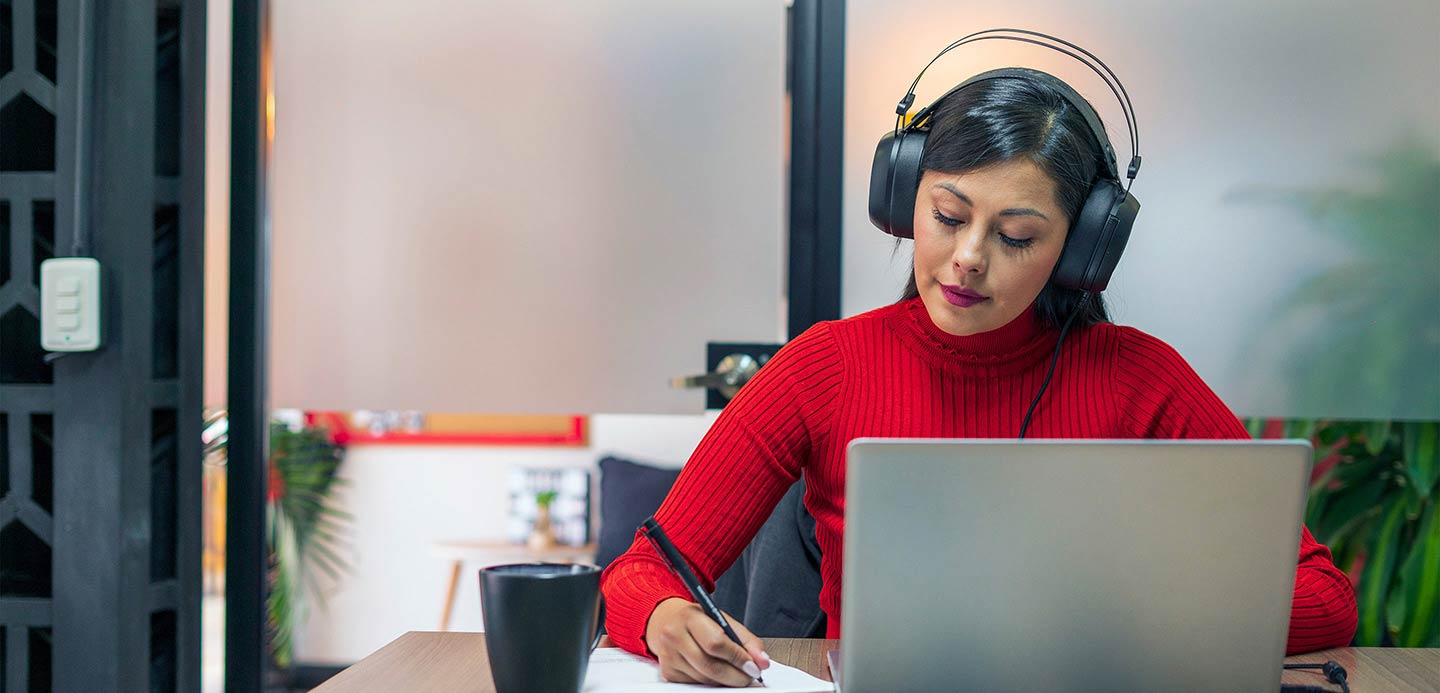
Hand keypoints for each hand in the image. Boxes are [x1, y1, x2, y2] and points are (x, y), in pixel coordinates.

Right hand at [644, 597, 770, 685]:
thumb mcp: (722, 620)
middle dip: (735, 675)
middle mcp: (674, 635)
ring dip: (725, 680)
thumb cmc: (698, 620)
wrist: (666, 620)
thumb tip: (762, 661)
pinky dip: (711, 682)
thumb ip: (746, 640)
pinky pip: (696, 684)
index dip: (738, 658)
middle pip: (710, 665)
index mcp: (690, 617)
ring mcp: (669, 655)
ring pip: (704, 678)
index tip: (754, 667)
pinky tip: (716, 673)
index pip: (716, 643)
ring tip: (735, 673)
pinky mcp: (668, 672)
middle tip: (749, 676)